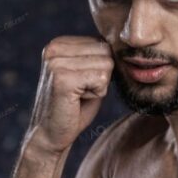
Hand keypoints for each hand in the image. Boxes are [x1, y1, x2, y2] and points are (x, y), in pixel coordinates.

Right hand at [28, 36, 113, 152]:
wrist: (52, 133)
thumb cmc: (76, 105)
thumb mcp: (89, 73)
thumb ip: (100, 56)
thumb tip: (124, 44)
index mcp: (59, 43)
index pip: (104, 43)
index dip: (101, 68)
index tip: (81, 82)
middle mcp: (54, 48)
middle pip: (107, 52)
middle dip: (102, 76)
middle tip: (81, 90)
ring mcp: (56, 62)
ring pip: (107, 65)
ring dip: (100, 85)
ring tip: (79, 95)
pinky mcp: (61, 78)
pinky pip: (102, 79)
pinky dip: (97, 93)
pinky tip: (78, 100)